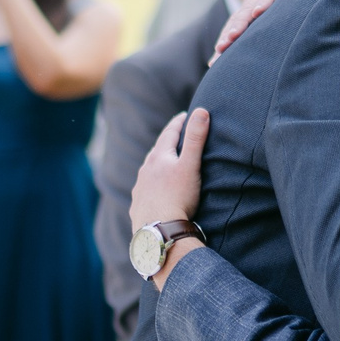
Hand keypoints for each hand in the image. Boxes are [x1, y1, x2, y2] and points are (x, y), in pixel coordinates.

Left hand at [131, 107, 207, 230]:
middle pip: (156, 151)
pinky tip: (154, 192)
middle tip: (175, 137)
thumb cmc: (177, 197)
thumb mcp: (190, 165)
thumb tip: (201, 110)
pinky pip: (144, 191)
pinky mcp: (138, 206)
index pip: (169, 133)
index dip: (179, 123)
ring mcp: (139, 189)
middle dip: (166, 143)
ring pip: (148, 171)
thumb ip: (195, 138)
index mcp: (158, 158)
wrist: (158, 230)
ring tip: (164, 164)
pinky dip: (151, 186)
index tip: (184, 115)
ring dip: (157, 165)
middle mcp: (145, 170)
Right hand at [212, 0, 326, 60]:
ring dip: (226, 37)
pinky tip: (214, 63)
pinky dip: (222, 45)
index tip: (258, 12)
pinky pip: (230, 32)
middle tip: (230, 39)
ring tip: (218, 53)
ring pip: (234, 23)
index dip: (264, 1)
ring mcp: (247, 6)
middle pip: (245, 11)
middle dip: (237, 26)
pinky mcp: (242, 18)